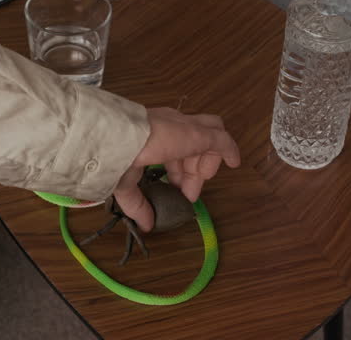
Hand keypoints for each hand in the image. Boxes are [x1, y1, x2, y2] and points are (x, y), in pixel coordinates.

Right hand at [113, 107, 240, 231]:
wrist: (118, 139)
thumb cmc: (115, 157)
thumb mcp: (125, 183)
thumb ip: (138, 204)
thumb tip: (146, 226)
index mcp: (151, 133)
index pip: (171, 147)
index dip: (176, 169)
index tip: (175, 188)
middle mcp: (170, 125)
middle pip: (191, 143)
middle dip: (191, 167)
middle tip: (188, 192)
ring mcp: (186, 128)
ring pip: (208, 136)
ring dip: (206, 160)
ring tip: (203, 180)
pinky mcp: (200, 133)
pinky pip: (222, 139)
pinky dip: (229, 149)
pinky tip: (235, 162)